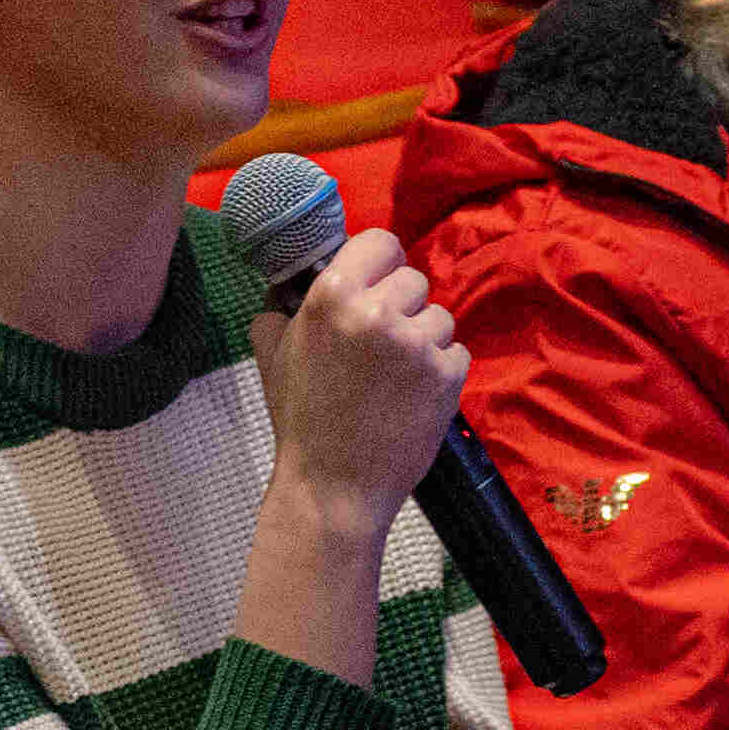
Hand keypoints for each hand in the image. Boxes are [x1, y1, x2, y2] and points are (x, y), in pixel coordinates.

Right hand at [248, 227, 465, 537]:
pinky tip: (412, 397)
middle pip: (413, 279)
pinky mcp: (448, 374)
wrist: (333, 488)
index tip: (376, 287)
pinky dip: (440, 372)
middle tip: (379, 348)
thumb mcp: (273, 357)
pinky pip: (456, 352)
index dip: (380, 265)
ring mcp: (417, 343)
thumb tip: (288, 288)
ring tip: (395, 378)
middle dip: (400, 308)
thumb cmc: (302, 420)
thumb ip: (280, 312)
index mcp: (332, 295)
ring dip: (423, 340)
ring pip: (438, 316)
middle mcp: (378, 311)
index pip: (381, 241)